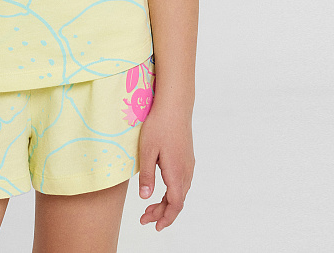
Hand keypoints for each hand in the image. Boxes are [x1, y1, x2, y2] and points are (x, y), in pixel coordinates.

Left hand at [137, 105, 194, 230]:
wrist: (175, 105)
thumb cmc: (159, 125)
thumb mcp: (147, 150)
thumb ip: (147, 176)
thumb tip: (146, 198)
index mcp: (176, 173)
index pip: (175, 205)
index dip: (165, 218)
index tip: (154, 226)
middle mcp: (186, 171)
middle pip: (177, 201)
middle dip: (162, 213)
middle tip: (145, 218)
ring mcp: (188, 164)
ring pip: (180, 192)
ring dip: (166, 203)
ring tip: (150, 207)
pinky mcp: (187, 157)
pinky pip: (182, 182)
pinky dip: (172, 192)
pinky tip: (161, 189)